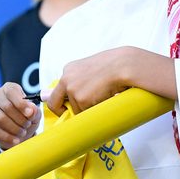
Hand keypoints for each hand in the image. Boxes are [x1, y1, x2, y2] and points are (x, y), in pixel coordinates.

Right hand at [0, 83, 40, 149]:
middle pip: (6, 106)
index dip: (21, 104)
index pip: (11, 92)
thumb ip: (34, 111)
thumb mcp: (34, 114)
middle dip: (19, 119)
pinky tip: (14, 140)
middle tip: (27, 126)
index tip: (30, 114)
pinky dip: (5, 136)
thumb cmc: (25, 118)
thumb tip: (31, 110)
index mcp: (8, 88)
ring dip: (13, 128)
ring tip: (22, 133)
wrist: (18, 132)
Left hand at [45, 46, 177, 113]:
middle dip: (62, 111)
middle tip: (75, 112)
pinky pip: (84, 113)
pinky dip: (93, 110)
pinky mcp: (81, 100)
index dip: (61, 101)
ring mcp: (72, 89)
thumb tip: (55, 94)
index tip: (66, 107)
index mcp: (68, 69)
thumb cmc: (113, 65)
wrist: (125, 65)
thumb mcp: (90, 68)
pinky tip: (103, 98)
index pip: (56, 91)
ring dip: (86, 108)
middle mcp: (66, 79)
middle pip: (54, 103)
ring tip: (102, 96)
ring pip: (75, 109)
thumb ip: (77, 80)